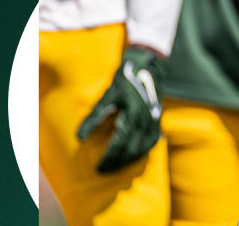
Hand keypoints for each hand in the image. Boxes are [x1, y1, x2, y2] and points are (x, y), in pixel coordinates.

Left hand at [77, 46, 164, 172]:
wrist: (148, 66)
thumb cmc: (125, 80)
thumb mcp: (107, 96)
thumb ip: (94, 117)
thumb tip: (79, 138)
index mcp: (133, 114)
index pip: (120, 143)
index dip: (109, 157)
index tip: (98, 167)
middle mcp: (147, 119)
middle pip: (132, 149)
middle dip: (118, 163)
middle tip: (104, 171)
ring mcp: (155, 120)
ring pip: (144, 148)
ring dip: (130, 160)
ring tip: (117, 168)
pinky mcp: (159, 120)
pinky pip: (152, 142)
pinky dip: (142, 152)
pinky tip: (133, 157)